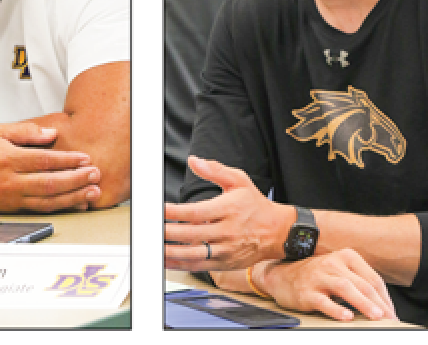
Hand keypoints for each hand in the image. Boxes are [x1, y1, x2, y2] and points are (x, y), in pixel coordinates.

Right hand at [0, 123, 100, 212]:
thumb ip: (25, 131)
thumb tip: (51, 133)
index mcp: (7, 158)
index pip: (43, 160)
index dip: (67, 160)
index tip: (84, 158)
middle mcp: (9, 180)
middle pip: (49, 182)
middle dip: (76, 179)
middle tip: (94, 174)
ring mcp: (11, 197)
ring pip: (47, 200)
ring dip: (73, 197)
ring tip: (91, 191)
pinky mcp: (12, 209)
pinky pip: (40, 209)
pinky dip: (60, 208)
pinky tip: (75, 203)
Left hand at [163, 156, 295, 270]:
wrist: (277, 232)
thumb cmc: (255, 205)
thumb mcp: (240, 181)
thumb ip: (215, 170)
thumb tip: (194, 160)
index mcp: (229, 209)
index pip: (196, 212)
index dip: (175, 212)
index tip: (159, 210)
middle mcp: (227, 231)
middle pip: (191, 234)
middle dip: (166, 233)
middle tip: (149, 231)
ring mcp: (225, 250)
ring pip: (192, 254)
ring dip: (170, 252)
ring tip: (153, 248)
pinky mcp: (224, 263)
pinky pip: (198, 266)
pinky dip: (180, 264)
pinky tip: (166, 260)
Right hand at [257, 249, 396, 321]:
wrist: (282, 276)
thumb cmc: (316, 276)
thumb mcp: (339, 271)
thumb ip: (358, 283)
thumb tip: (381, 304)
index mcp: (347, 256)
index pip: (373, 278)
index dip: (385, 297)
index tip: (392, 312)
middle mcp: (334, 263)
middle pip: (362, 284)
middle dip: (379, 303)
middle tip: (389, 318)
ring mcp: (319, 276)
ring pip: (346, 288)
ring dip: (363, 303)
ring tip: (375, 316)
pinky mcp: (306, 291)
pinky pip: (324, 301)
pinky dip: (336, 309)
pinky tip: (347, 317)